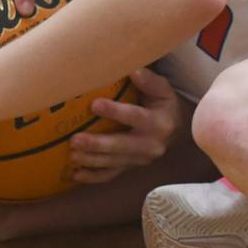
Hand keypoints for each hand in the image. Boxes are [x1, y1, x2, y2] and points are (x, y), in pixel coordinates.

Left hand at [69, 67, 188, 183]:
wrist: (175, 131)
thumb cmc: (163, 103)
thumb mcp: (162, 89)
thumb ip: (148, 80)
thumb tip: (133, 70)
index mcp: (158, 123)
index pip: (135, 117)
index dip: (115, 112)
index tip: (94, 105)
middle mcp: (151, 145)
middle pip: (122, 146)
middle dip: (97, 144)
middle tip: (75, 140)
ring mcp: (140, 160)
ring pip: (114, 163)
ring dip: (92, 160)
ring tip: (72, 155)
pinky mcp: (131, 167)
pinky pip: (112, 175)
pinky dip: (93, 177)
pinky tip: (76, 174)